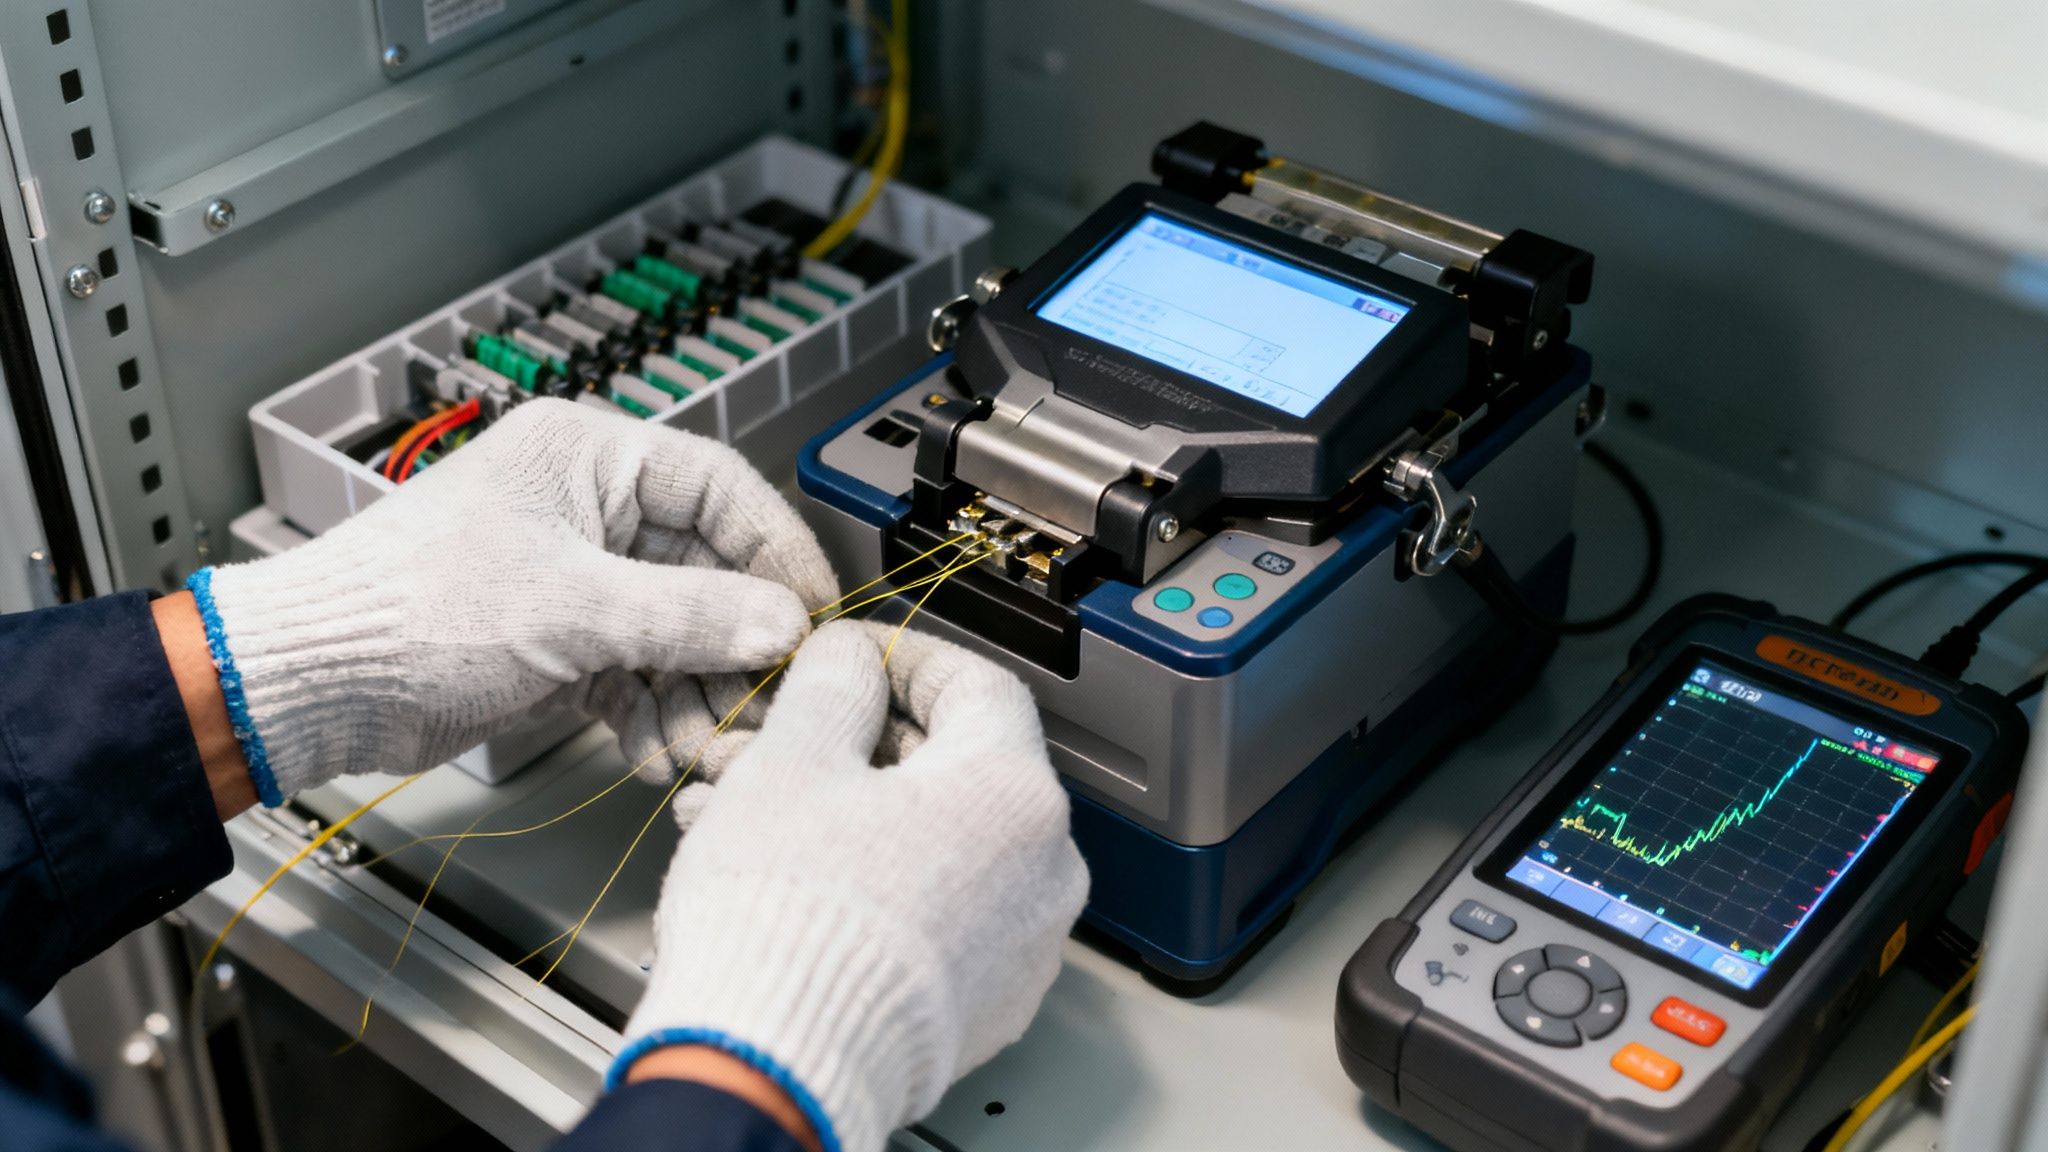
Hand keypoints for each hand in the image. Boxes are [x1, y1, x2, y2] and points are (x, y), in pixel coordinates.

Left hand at [192, 399, 835, 804]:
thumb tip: (783, 623)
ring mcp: (577, 578)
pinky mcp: (561, 640)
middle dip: (734, 644)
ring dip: (696, 692)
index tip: (816, 611)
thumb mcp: (570, 609)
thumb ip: (689, 614)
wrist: (312, 685)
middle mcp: (589, 509)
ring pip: (680, 629)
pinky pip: (640, 672)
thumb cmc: (406, 610)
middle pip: (708, 569)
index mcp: (589, 457)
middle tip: (761, 697)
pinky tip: (653, 752)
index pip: (722, 487)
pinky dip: (653, 714)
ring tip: (697, 740)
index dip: (778, 551)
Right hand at [614, 621, 1088, 1151]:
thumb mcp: (792, 762)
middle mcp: (1044, 870)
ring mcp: (1024, 946)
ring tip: (771, 816)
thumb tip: (852, 662)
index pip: (980, 684)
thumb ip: (833, 687)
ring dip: (863, 816)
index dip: (905, 656)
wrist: (779, 1067)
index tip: (857, 657)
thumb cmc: (789, 927)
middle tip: (794, 741)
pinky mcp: (990, 1004)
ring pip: (945, 844)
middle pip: (962, 767)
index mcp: (1014, 793)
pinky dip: (884, 885)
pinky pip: (945, 914)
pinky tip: (806, 883)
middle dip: (866, 746)